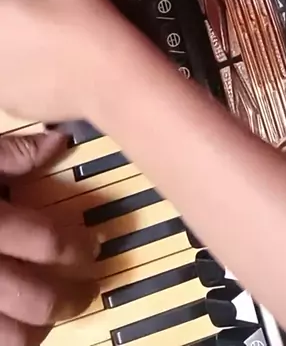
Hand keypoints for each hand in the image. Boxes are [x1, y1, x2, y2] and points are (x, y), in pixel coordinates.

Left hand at [0, 0, 127, 122]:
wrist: (109, 77)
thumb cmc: (87, 25)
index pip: (1, 7)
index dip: (14, 5)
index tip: (29, 6)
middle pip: (1, 34)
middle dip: (14, 30)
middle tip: (43, 26)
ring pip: (5, 62)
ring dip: (20, 56)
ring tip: (51, 51)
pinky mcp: (13, 106)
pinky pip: (16, 88)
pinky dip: (31, 82)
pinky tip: (55, 74)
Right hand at [0, 131, 97, 344]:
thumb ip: (13, 153)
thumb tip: (59, 143)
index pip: (49, 243)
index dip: (80, 248)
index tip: (93, 247)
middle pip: (37, 299)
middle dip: (71, 298)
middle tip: (88, 290)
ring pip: (9, 336)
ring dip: (38, 330)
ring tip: (50, 316)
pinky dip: (6, 339)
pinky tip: (12, 327)